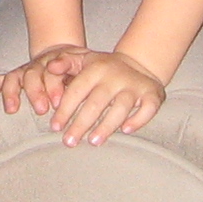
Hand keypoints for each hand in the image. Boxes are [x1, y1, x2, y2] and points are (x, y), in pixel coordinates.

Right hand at [0, 44, 86, 118]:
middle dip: (35, 92)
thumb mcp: (84, 70)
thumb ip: (81, 78)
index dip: (54, 86)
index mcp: (57, 62)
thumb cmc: (77, 69)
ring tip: (12, 109)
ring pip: (14, 77)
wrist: (65, 55)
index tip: (58, 102)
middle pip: (32, 74)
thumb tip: (80, 95)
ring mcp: (25, 71)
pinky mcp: (15, 77)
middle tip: (42, 109)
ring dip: (13, 93)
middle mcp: (38, 66)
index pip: (53, 71)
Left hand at [40, 49, 165, 145]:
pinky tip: (126, 130)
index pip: (77, 90)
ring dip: (106, 126)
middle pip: (97, 102)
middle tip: (69, 142)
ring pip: (121, 107)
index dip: (65, 109)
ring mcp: (134, 85)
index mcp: (96, 68)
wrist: (138, 62)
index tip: (55, 127)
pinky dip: (138, 119)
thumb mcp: (82, 59)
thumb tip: (50, 68)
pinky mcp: (152, 94)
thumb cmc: (102, 68)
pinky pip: (148, 108)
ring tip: (93, 141)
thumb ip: (64, 62)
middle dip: (81, 124)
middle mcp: (115, 76)